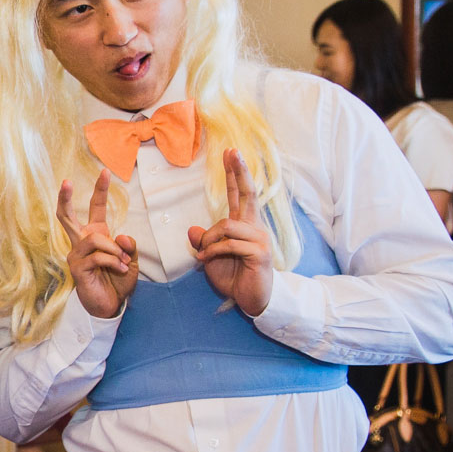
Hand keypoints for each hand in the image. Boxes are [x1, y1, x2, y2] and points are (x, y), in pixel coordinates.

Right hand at [56, 170, 137, 319]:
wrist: (110, 306)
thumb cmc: (117, 282)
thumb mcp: (131, 261)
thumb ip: (129, 247)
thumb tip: (122, 236)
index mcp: (95, 235)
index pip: (95, 208)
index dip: (100, 190)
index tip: (105, 171)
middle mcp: (81, 242)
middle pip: (65, 216)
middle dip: (64, 198)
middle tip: (65, 181)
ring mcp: (76, 255)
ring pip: (95, 239)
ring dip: (114, 250)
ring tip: (124, 263)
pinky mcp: (77, 268)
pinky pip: (98, 257)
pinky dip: (114, 262)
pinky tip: (121, 270)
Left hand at [186, 148, 273, 317]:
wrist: (253, 300)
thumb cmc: (235, 277)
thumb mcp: (212, 259)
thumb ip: (203, 243)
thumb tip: (193, 229)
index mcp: (244, 225)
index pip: (240, 194)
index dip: (235, 174)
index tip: (230, 152)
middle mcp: (254, 227)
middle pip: (248, 194)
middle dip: (239, 172)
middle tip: (232, 151)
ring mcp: (259, 239)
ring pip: (227, 225)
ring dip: (210, 240)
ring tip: (204, 254)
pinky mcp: (259, 253)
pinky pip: (230, 244)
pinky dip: (213, 252)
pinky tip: (206, 260)